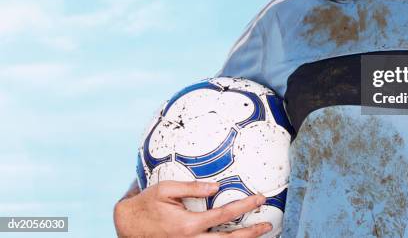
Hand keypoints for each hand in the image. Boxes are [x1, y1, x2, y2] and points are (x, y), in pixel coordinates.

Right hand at [113, 180, 272, 237]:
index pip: (224, 214)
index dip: (244, 206)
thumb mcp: (165, 189)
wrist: (127, 226)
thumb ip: (192, 187)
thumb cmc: (147, 205)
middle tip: (268, 224)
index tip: (259, 199)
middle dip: (251, 233)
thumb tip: (216, 187)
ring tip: (259, 234)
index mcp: (188, 224)